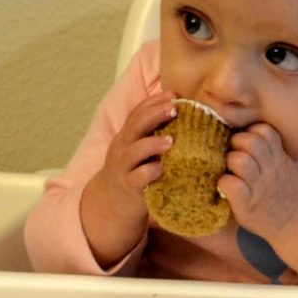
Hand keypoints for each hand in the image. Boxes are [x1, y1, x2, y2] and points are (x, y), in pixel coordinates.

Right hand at [77, 86, 176, 265]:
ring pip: (134, 152)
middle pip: (135, 126)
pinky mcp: (128, 187)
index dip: (153, 102)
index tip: (172, 94)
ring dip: (152, 144)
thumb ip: (154, 135)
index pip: (137, 113)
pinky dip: (149, 172)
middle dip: (154, 114)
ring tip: (171, 140)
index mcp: (128, 137)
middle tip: (174, 108)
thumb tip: (185, 116)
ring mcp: (123, 167)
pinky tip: (161, 169)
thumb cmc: (135, 171)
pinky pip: (137, 178)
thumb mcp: (140, 150)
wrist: (113, 202)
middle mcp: (123, 148)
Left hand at [217, 122, 297, 244]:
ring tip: (230, 171)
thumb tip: (245, 133)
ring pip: (240, 161)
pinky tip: (225, 187)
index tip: (247, 142)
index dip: (251, 132)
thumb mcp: (284, 165)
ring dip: (230, 162)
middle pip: (250, 142)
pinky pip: (232, 185)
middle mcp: (269, 170)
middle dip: (236, 143)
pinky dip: (224, 183)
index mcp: (277, 158)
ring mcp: (258, 187)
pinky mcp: (247, 205)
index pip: (264, 131)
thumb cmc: (285, 193)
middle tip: (234, 155)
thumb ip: (269, 150)